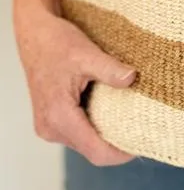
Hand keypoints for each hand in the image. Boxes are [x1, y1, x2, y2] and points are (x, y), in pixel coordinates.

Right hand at [14, 0, 135, 165]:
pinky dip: (94, 125)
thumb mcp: (87, 53)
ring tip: (127, 117)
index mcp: (59, 115)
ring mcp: (49, 126)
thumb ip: (110, 69)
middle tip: (142, 129)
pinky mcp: (51, 120)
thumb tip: (132, 78)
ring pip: (85, 143)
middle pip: (91, 150)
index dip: (121, 154)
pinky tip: (109, 110)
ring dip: (105, 133)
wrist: (35, 35)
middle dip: (116, 143)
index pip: (95, 151)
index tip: (142, 144)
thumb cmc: (56, 43)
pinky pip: (77, 133)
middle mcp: (51, 127)